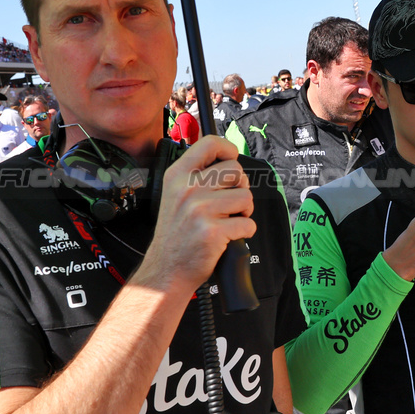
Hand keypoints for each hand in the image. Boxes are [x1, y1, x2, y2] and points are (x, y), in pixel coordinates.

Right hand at [135, 136, 253, 292]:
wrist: (166, 270)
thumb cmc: (177, 234)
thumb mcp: (175, 195)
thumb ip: (197, 175)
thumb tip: (229, 158)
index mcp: (177, 176)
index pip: (210, 143)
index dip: (228, 148)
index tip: (231, 158)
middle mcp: (187, 189)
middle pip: (235, 170)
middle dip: (239, 187)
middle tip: (229, 203)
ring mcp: (199, 210)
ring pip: (246, 197)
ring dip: (244, 211)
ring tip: (227, 220)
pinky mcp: (212, 231)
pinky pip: (248, 223)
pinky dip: (245, 232)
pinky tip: (227, 236)